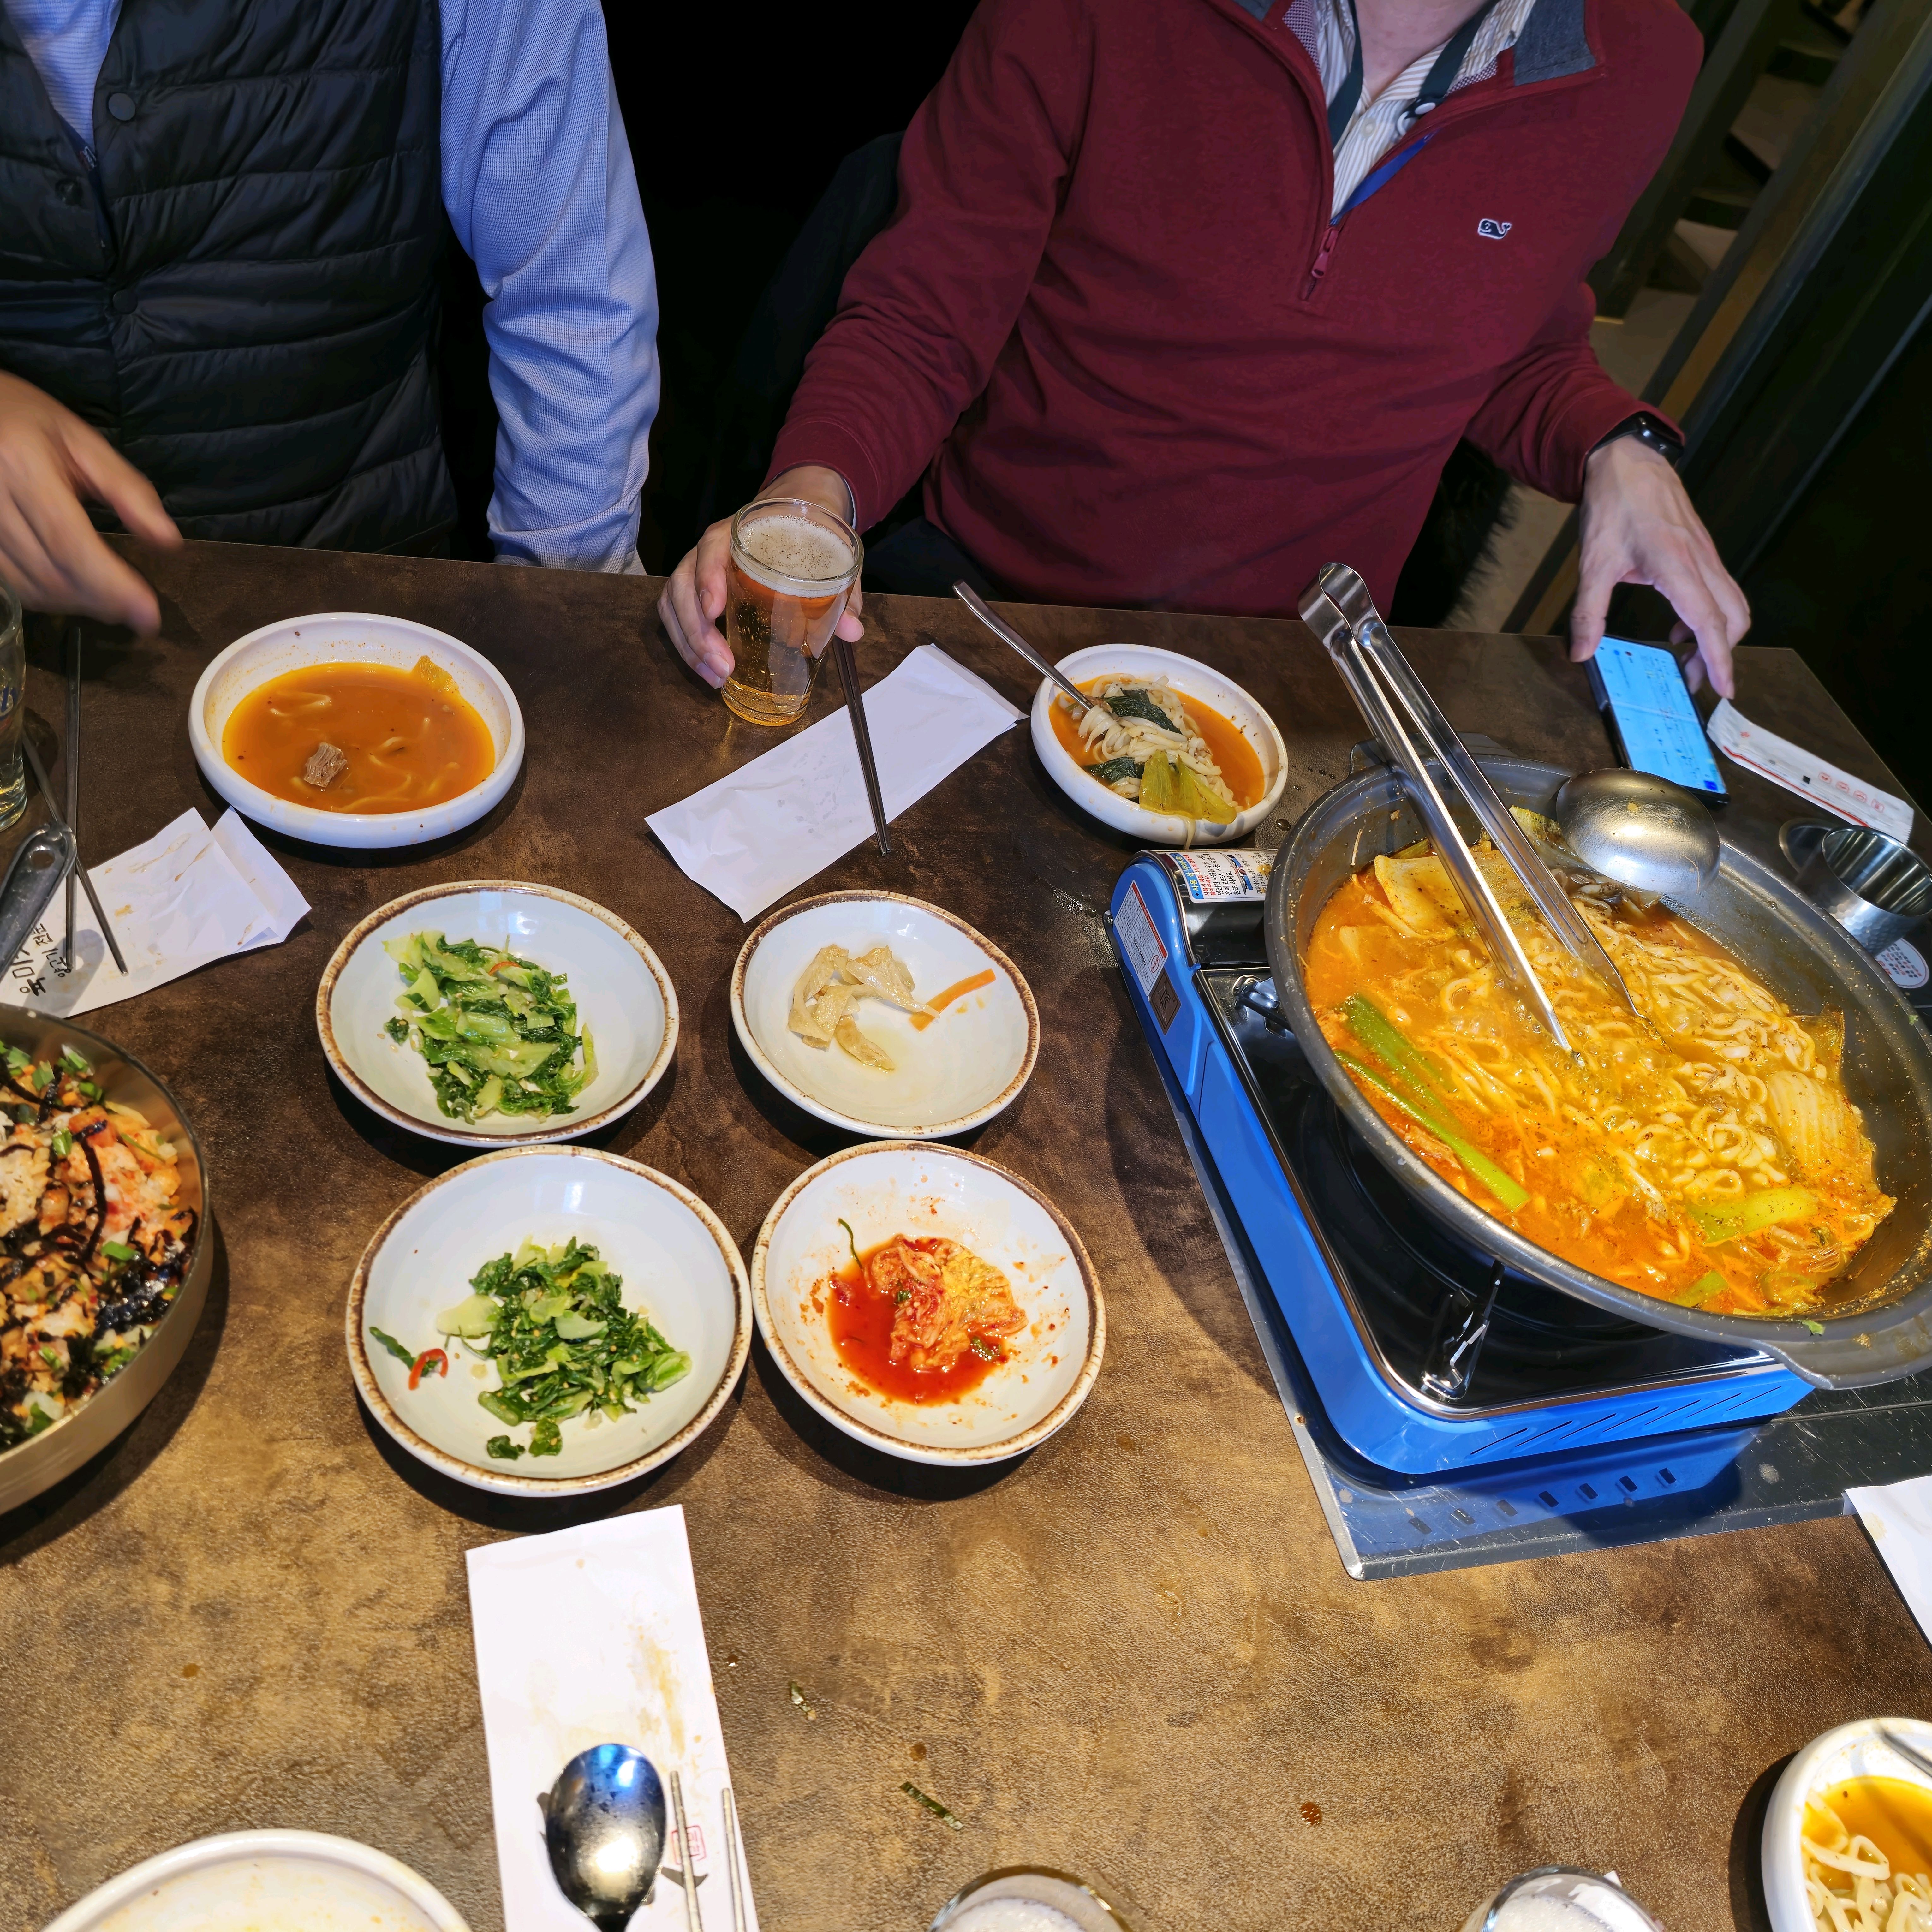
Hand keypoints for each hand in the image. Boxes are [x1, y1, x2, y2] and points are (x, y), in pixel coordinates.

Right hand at [0, 369, 179, 631]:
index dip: (112, 586)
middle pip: (51, 573)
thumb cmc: (29, 420)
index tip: (149, 617)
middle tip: (136, 610)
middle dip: (101, 602)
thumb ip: (127, 489)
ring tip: (110, 600)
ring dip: (76, 604)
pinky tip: (73, 590)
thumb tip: (169, 541)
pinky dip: (47, 597)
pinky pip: (10, 585)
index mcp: (23, 466)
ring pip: (29, 587)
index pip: (70, 543)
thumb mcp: (82, 441)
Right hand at [657, 465, 864, 687]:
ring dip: (689, 644)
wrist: (797, 510)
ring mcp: (699, 569)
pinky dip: (686, 644)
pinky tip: (706, 670)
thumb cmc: (809, 533)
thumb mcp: (833, 555)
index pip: (711, 548)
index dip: (708, 577)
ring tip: (714, 677)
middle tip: (722, 667)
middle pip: (684, 583)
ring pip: (674, 603)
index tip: (715, 610)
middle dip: (697, 630)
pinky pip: (677, 615)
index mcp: (741, 532)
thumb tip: (853, 631)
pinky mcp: (696, 589)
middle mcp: (711, 549)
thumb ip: (844, 592)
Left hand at [1569, 435, 1748, 698]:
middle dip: (1719, 654)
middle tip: (1692, 679)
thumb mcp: (1592, 563)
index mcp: (1676, 566)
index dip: (1718, 658)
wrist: (1628, 463)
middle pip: (1732, 617)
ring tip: (1685, 655)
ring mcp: (1707, 554)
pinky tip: (1678, 625)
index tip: (1724, 688)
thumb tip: (1580, 653)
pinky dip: (1709, 615)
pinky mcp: (1704, 550)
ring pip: (1732, 603)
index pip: (1708, 622)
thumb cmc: (1613, 507)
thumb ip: (1587, 612)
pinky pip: (1720, 589)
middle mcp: (1701, 561)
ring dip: (1717, 635)